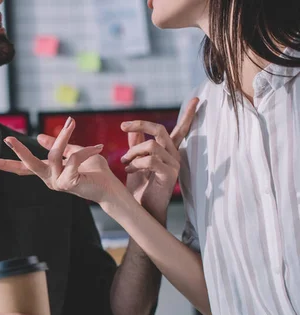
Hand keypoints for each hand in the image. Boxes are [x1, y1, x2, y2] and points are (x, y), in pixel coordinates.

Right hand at [0, 117, 124, 203]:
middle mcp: (49, 179)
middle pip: (28, 165)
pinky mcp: (70, 183)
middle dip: (19, 151)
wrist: (110, 188)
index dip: (5, 164)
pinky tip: (97, 147)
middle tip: (7, 139)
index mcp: (48, 171)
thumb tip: (38, 137)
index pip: (23, 168)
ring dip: (64, 136)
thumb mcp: (75, 152)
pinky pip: (73, 158)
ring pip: (54, 154)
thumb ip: (59, 146)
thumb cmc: (94, 171)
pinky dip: (86, 150)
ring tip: (72, 122)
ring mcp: (58, 183)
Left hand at [120, 97, 198, 217]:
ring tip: (124, 163)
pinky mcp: (169, 175)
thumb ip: (135, 146)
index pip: (181, 129)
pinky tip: (129, 170)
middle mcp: (175, 156)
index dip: (189, 115)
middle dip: (140, 124)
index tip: (196, 99)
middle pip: (161, 130)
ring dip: (132, 153)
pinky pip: (151, 160)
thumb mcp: (134, 163)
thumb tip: (132, 131)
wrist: (141, 210)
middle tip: (123, 126)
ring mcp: (174, 165)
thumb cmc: (139, 188)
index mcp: (168, 151)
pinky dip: (135, 163)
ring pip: (152, 145)